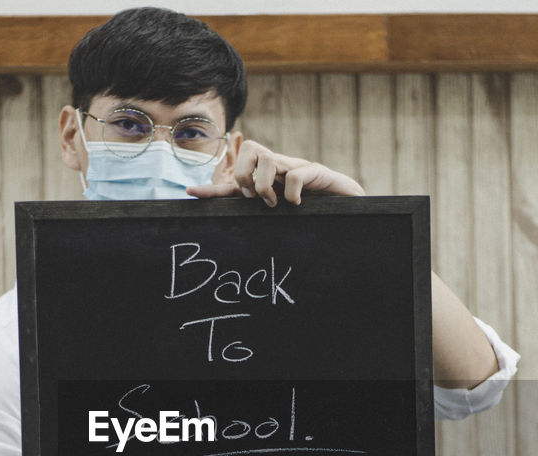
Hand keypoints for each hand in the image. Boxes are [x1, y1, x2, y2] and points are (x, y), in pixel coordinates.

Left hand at [187, 139, 363, 206]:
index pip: (235, 178)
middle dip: (245, 177)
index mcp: (268, 178)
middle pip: (250, 152)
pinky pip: (295, 174)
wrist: (348, 202)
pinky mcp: (316, 172)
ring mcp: (298, 167)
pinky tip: (296, 204)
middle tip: (254, 199)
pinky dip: (291, 191)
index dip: (213, 187)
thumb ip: (261, 210)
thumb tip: (235, 222)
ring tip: (275, 203)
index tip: (189, 193)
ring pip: (269, 159)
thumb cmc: (314, 208)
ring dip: (265, 185)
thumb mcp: (281, 210)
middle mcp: (280, 167)